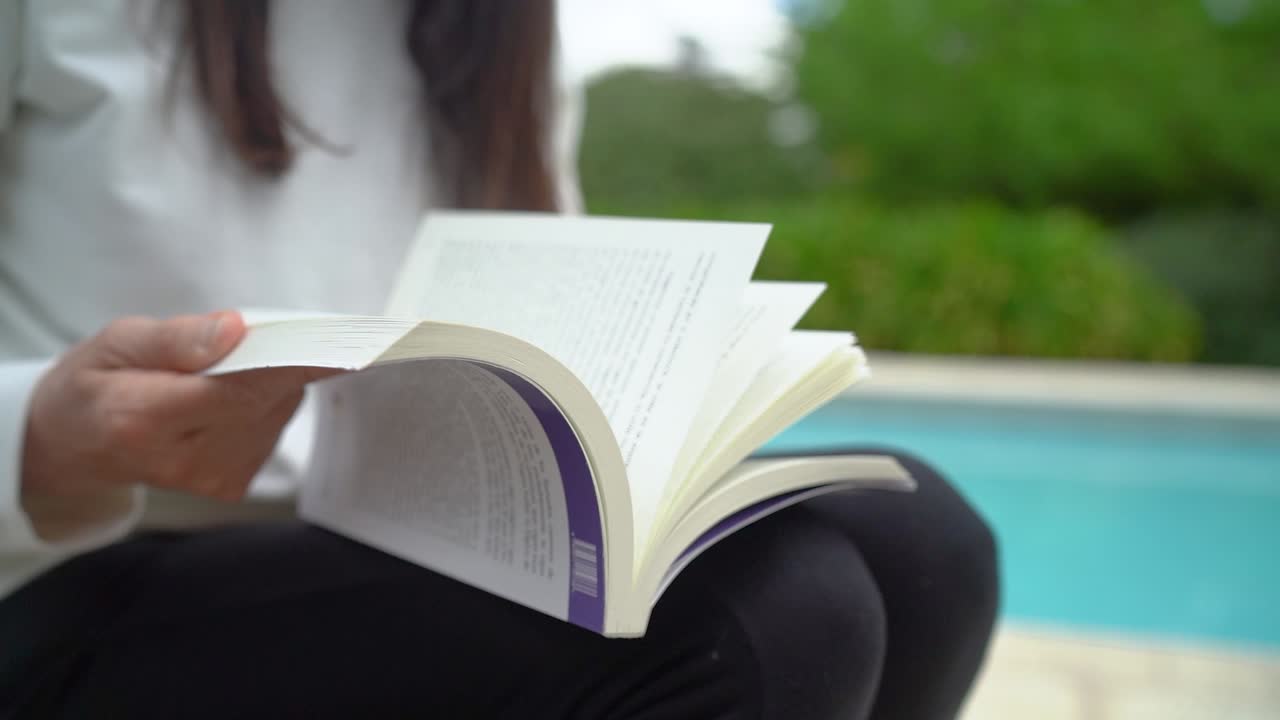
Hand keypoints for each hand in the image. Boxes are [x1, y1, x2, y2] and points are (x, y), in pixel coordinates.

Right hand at [20, 311, 335, 515]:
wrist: (74, 448)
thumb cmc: (93, 385)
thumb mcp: (115, 342)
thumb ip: (176, 338)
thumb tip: (236, 329)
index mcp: (142, 418)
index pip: (236, 390)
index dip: (289, 363)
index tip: (332, 339)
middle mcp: (182, 459)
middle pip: (263, 401)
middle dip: (285, 360)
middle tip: (287, 329)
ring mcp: (209, 478)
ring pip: (275, 413)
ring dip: (271, 380)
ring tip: (232, 364)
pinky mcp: (230, 485)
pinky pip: (271, 428)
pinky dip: (264, 402)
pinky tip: (231, 394)